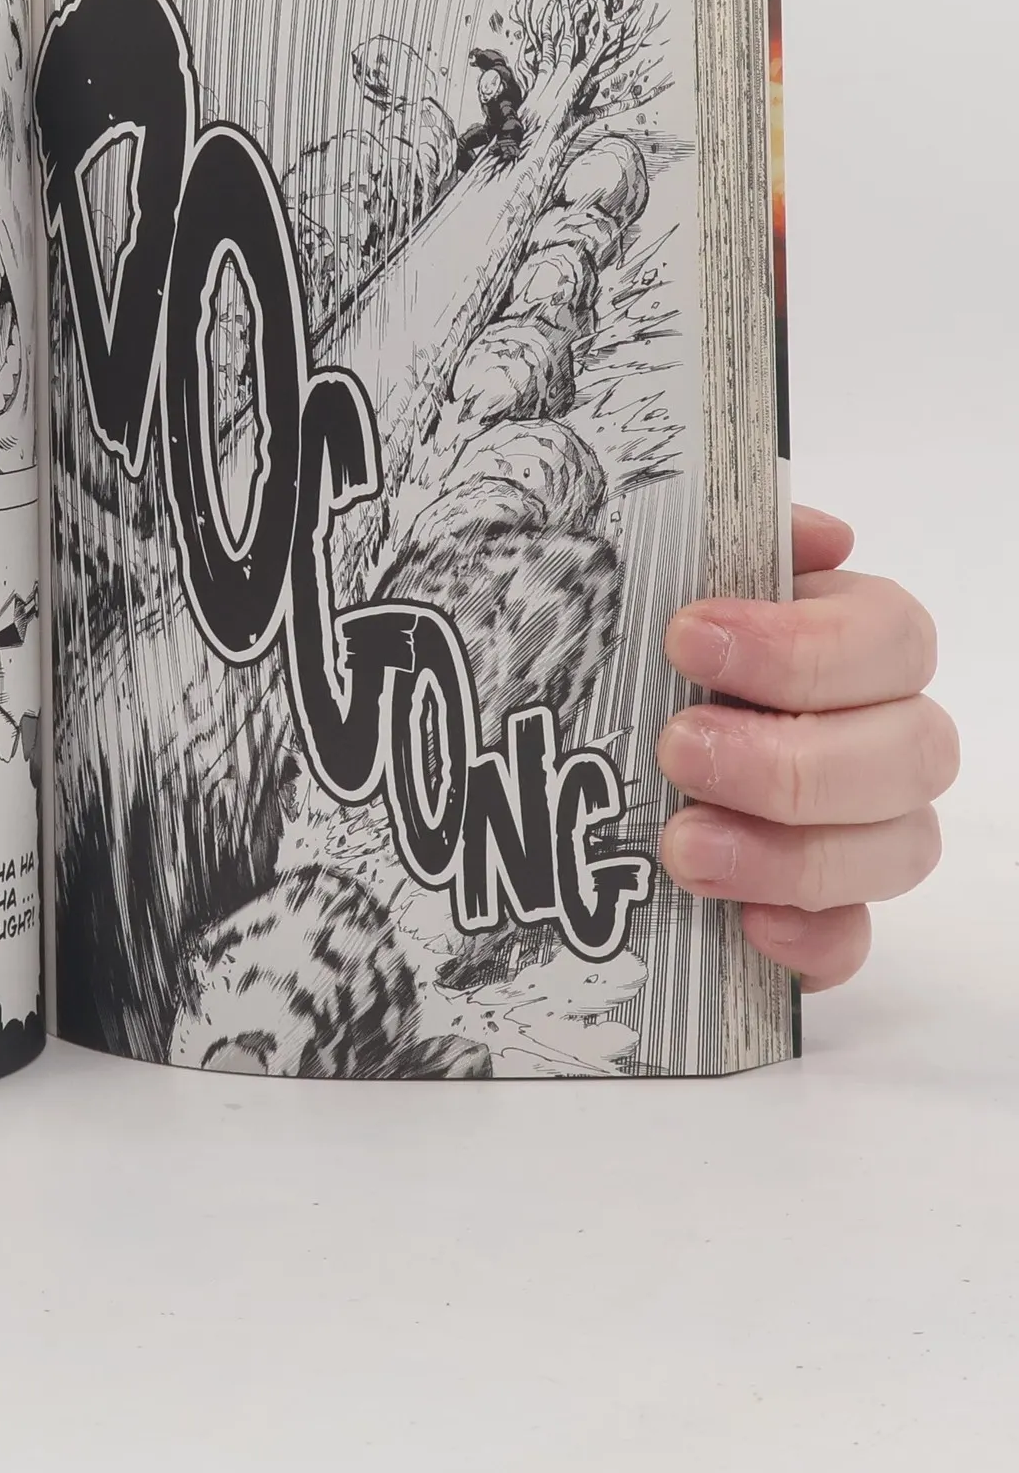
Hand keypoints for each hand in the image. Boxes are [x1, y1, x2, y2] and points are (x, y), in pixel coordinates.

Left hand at [657, 504, 956, 989]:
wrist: (563, 748)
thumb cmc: (618, 649)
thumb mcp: (642, 573)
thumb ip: (718, 535)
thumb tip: (816, 530)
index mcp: (845, 639)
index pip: (888, 637)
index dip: (802, 645)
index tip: (687, 638)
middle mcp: (873, 733)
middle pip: (911, 752)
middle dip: (792, 757)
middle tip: (678, 749)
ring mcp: (858, 829)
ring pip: (896, 849)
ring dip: (791, 852)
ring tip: (684, 845)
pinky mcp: (817, 911)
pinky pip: (850, 942)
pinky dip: (809, 941)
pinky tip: (746, 926)